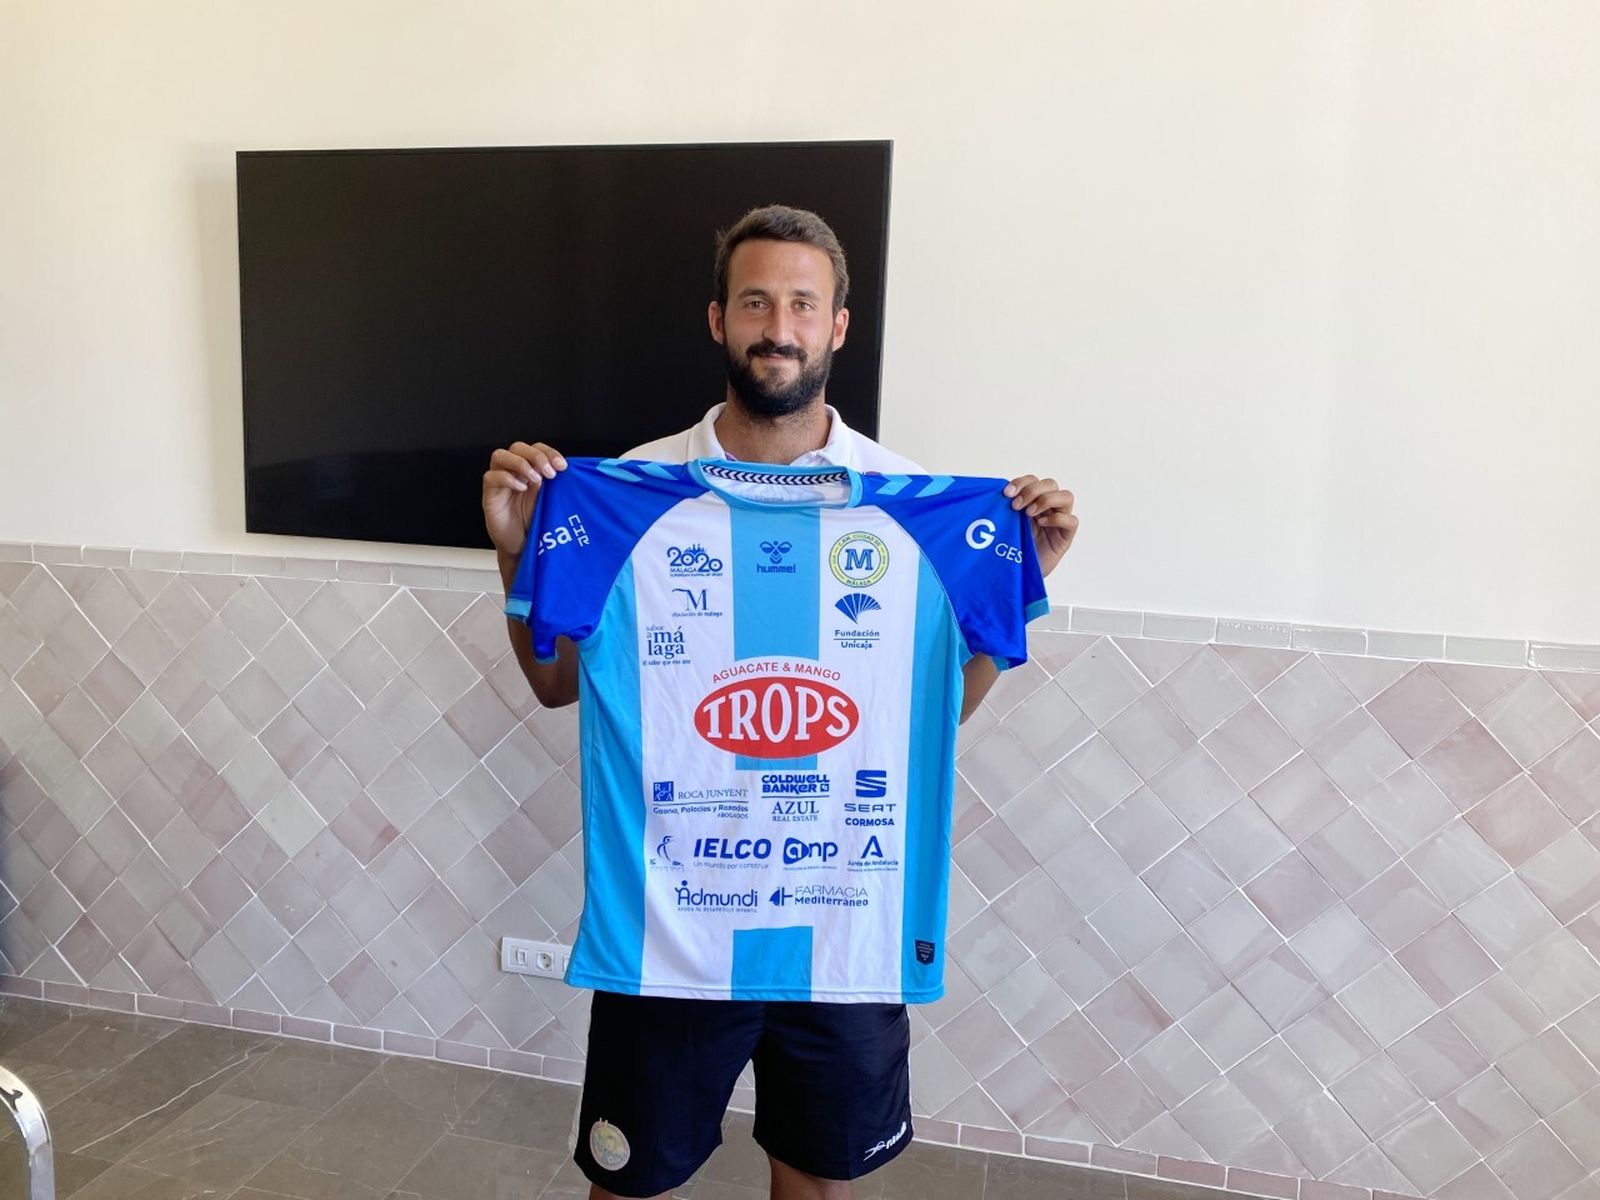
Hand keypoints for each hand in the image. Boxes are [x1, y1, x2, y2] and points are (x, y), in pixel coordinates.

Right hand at [482, 441, 566, 556]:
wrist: (522, 546)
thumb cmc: (534, 522)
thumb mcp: (550, 499)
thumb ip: (556, 483)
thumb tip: (571, 472)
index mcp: (529, 469)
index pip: (536, 448)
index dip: (549, 452)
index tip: (562, 466)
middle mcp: (513, 472)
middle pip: (517, 447)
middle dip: (536, 456)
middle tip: (550, 473)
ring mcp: (499, 482)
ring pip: (499, 455)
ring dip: (520, 463)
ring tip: (536, 480)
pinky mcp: (489, 495)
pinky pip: (491, 477)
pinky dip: (507, 479)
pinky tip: (521, 488)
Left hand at [1003, 475, 1076, 576]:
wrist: (1016, 575)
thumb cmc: (1010, 548)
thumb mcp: (1006, 523)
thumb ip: (1006, 507)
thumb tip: (996, 490)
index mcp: (1032, 501)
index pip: (1033, 480)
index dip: (1021, 482)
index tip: (1006, 493)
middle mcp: (1047, 508)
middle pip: (1050, 484)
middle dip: (1032, 490)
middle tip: (1016, 505)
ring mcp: (1059, 521)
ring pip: (1066, 497)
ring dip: (1046, 500)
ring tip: (1029, 514)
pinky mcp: (1065, 536)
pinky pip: (1071, 520)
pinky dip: (1057, 518)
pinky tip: (1042, 524)